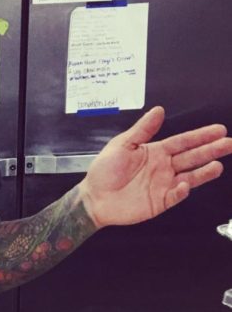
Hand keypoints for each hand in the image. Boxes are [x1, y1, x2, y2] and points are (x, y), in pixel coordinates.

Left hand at [78, 106, 231, 227]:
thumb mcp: (122, 145)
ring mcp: (164, 185)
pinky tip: (185, 185)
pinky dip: (181, 191)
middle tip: (229, 143)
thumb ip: (142, 129)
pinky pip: (175, 196)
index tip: (218, 130)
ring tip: (218, 165)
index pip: (183, 142)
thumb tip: (158, 110)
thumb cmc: (104, 171)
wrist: (93, 197)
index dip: (200, 136)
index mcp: (155, 152)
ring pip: (189, 176)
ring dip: (204, 171)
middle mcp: (164, 167)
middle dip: (211, 150)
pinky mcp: (160, 201)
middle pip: (192, 157)